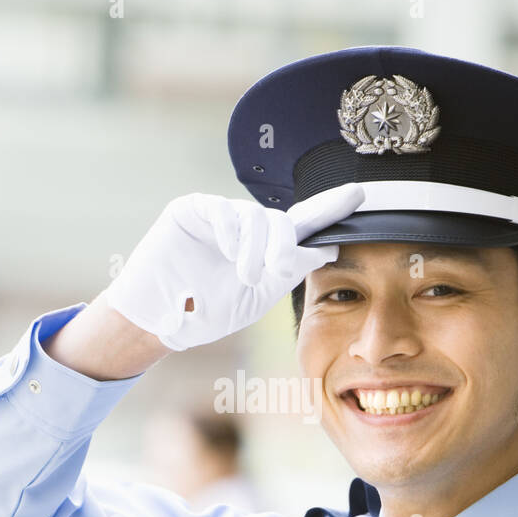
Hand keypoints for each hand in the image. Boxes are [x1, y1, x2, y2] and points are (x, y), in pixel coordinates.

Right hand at [102, 183, 364, 350]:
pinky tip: (226, 252)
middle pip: (284, 221)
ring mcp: (220, 217)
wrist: (158, 320)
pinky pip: (222, 209)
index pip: (305, 225)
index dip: (331, 208)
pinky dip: (230, 230)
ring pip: (256, 217)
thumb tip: (324, 249)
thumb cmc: (205, 312)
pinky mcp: (193, 210)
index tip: (359, 195)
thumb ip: (289, 271)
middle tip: (275, 271)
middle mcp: (248, 229)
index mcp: (267, 250)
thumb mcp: (256, 296)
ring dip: (257, 247)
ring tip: (245, 275)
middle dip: (286, 245)